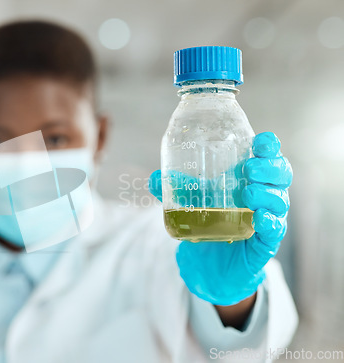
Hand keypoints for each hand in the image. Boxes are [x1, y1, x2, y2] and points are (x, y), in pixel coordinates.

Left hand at [149, 132, 292, 305]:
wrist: (211, 267)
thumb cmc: (208, 224)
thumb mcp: (189, 203)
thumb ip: (173, 190)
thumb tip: (154, 178)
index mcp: (248, 179)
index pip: (268, 157)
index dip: (269, 146)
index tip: (260, 141)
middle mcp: (263, 196)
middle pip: (281, 175)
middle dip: (270, 167)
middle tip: (249, 168)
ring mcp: (267, 219)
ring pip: (279, 201)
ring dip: (267, 194)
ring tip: (249, 194)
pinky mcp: (264, 244)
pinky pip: (275, 231)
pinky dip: (271, 223)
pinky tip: (261, 218)